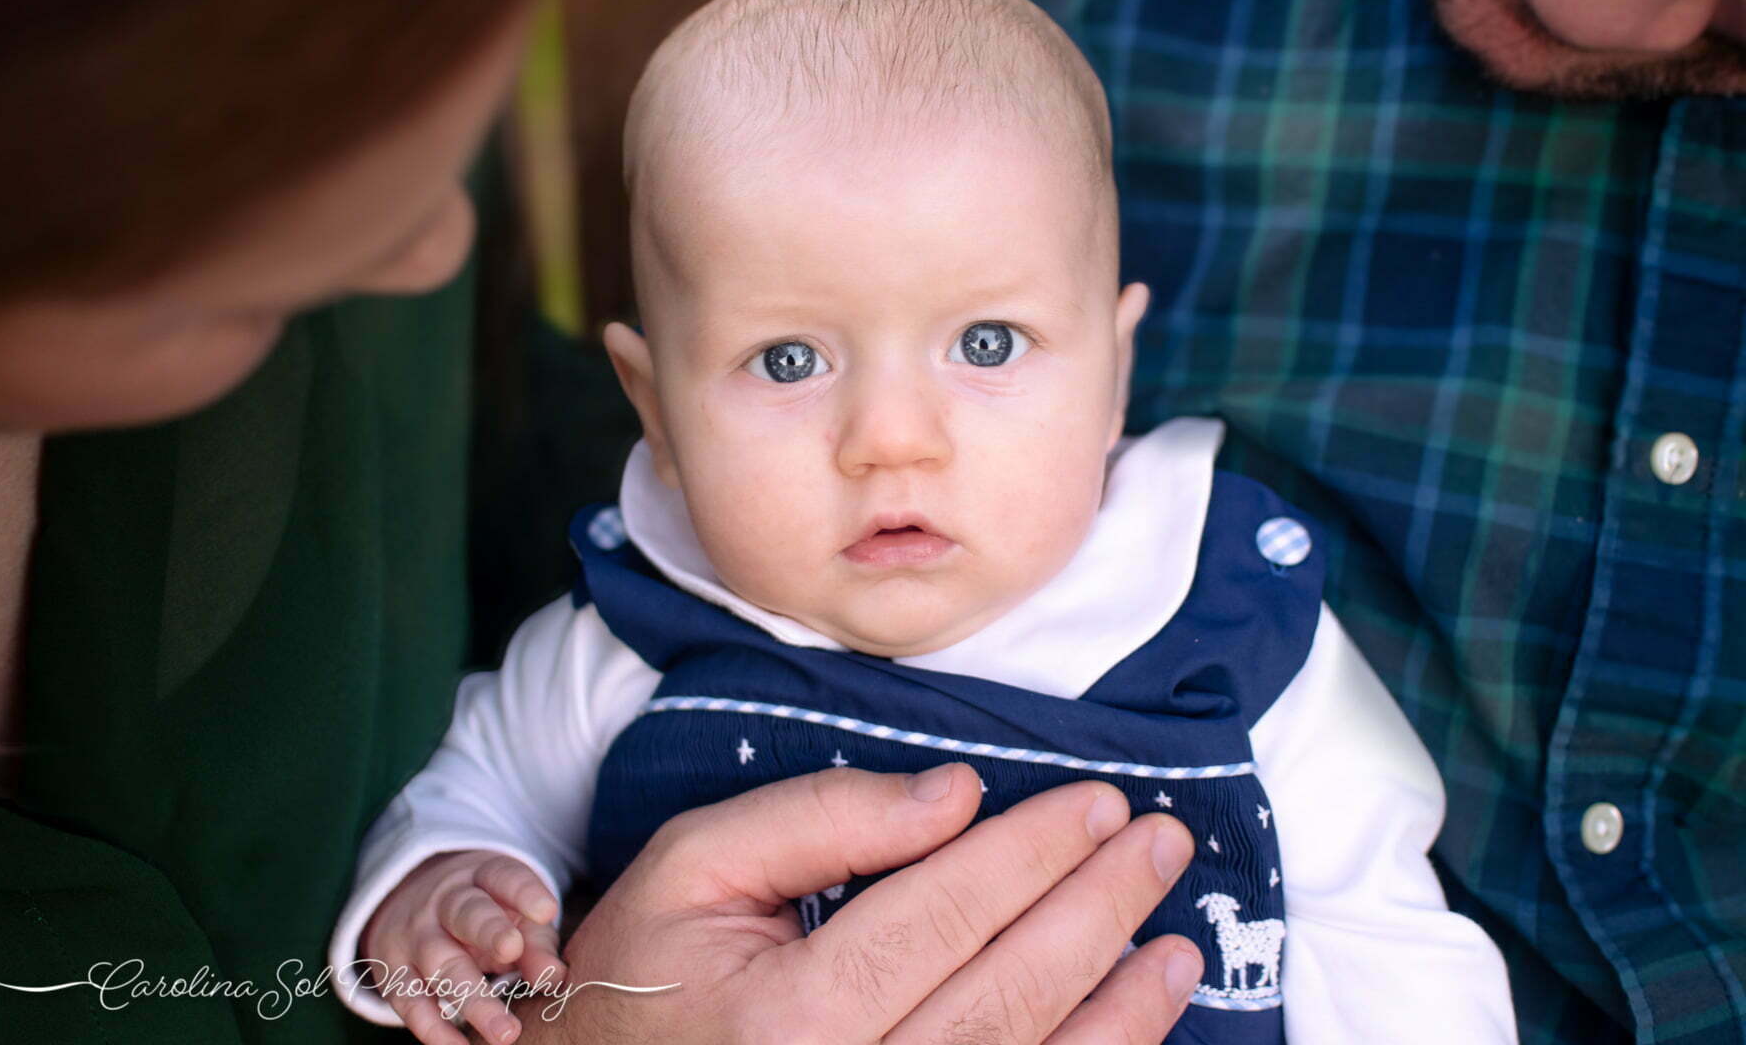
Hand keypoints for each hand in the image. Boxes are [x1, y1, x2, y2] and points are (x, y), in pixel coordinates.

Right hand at [361, 849, 565, 1044]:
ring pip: (441, 965)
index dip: (524, 892)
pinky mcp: (393, 971)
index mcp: (483, 877)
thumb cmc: (486, 914)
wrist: (413, 901)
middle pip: (467, 914)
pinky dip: (433, 1028)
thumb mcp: (514, 915)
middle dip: (489, 932)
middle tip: (512, 952)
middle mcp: (444, 900)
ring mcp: (414, 935)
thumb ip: (536, 944)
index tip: (547, 911)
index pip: (504, 877)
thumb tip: (553, 977)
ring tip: (506, 1032)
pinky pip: (410, 1001)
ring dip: (473, 999)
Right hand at [504, 763, 1199, 1042]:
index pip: (943, 915)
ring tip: (1174, 940)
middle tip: (1158, 844)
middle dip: (1096, 909)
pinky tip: (1133, 1025)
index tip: (1097, 803)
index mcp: (787, 1017)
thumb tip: (955, 794)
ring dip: (1120, 1006)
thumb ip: (821, 818)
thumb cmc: (642, 973)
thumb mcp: (695, 864)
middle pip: (1006, 992)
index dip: (1031, 852)